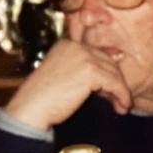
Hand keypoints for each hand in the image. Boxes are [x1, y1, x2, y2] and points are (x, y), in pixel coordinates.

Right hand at [2, 40, 131, 128]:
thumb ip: (84, 69)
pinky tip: (121, 107)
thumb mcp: (64, 75)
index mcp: (67, 44)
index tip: (114, 89)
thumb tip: (115, 67)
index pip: (97, 54)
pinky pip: (115, 83)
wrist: (31, 108)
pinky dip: (122, 96)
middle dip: (116, 82)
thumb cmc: (44, 97)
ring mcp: (83, 56)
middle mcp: (75, 46)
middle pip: (108, 62)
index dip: (108, 72)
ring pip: (114, 73)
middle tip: (119, 99)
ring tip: (122, 106)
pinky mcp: (90, 71)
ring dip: (121, 91)